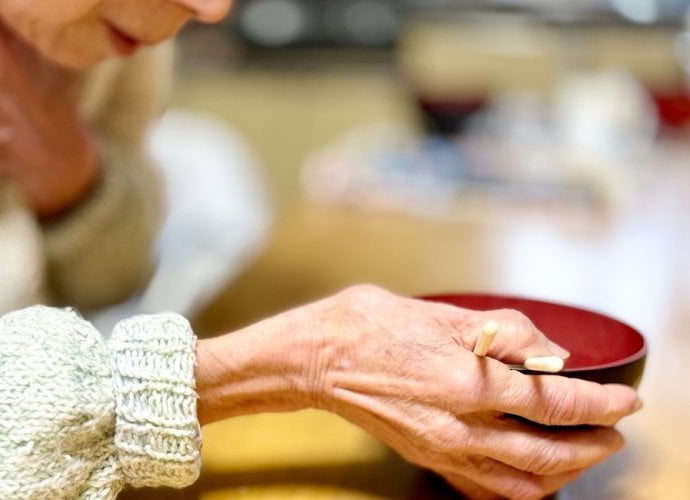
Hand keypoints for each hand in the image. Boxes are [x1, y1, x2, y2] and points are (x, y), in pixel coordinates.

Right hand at [196, 285, 640, 499]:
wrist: (315, 359)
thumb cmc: (368, 326)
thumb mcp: (441, 314)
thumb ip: (503, 333)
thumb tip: (549, 350)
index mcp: (468, 382)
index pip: (553, 402)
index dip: (598, 403)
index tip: (623, 401)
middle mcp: (460, 425)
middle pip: (547, 453)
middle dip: (590, 447)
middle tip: (612, 433)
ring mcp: (442, 449)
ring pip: (520, 481)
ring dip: (561, 474)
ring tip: (580, 456)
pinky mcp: (426, 457)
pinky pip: (482, 489)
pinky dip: (516, 489)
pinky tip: (527, 477)